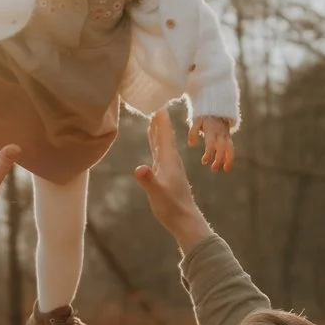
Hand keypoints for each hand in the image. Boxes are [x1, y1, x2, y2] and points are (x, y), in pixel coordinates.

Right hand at [133, 109, 212, 251]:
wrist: (184, 220)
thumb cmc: (172, 207)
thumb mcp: (157, 192)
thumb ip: (149, 180)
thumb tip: (140, 168)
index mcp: (169, 161)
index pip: (165, 135)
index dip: (161, 120)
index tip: (158, 104)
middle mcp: (170, 161)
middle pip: (164, 136)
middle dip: (159, 121)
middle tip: (154, 104)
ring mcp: (169, 168)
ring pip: (162, 144)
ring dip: (157, 131)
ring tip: (153, 119)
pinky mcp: (166, 175)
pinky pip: (160, 154)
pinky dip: (157, 145)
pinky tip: (155, 145)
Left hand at [191, 115, 234, 171]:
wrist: (217, 109)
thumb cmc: (204, 117)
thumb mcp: (197, 122)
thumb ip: (193, 132)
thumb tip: (191, 145)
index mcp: (212, 131)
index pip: (211, 144)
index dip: (208, 154)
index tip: (204, 162)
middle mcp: (220, 134)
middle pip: (223, 148)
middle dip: (219, 159)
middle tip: (213, 169)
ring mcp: (226, 136)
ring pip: (230, 148)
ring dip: (229, 159)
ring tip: (226, 170)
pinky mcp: (229, 138)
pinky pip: (231, 148)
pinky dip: (229, 157)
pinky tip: (226, 166)